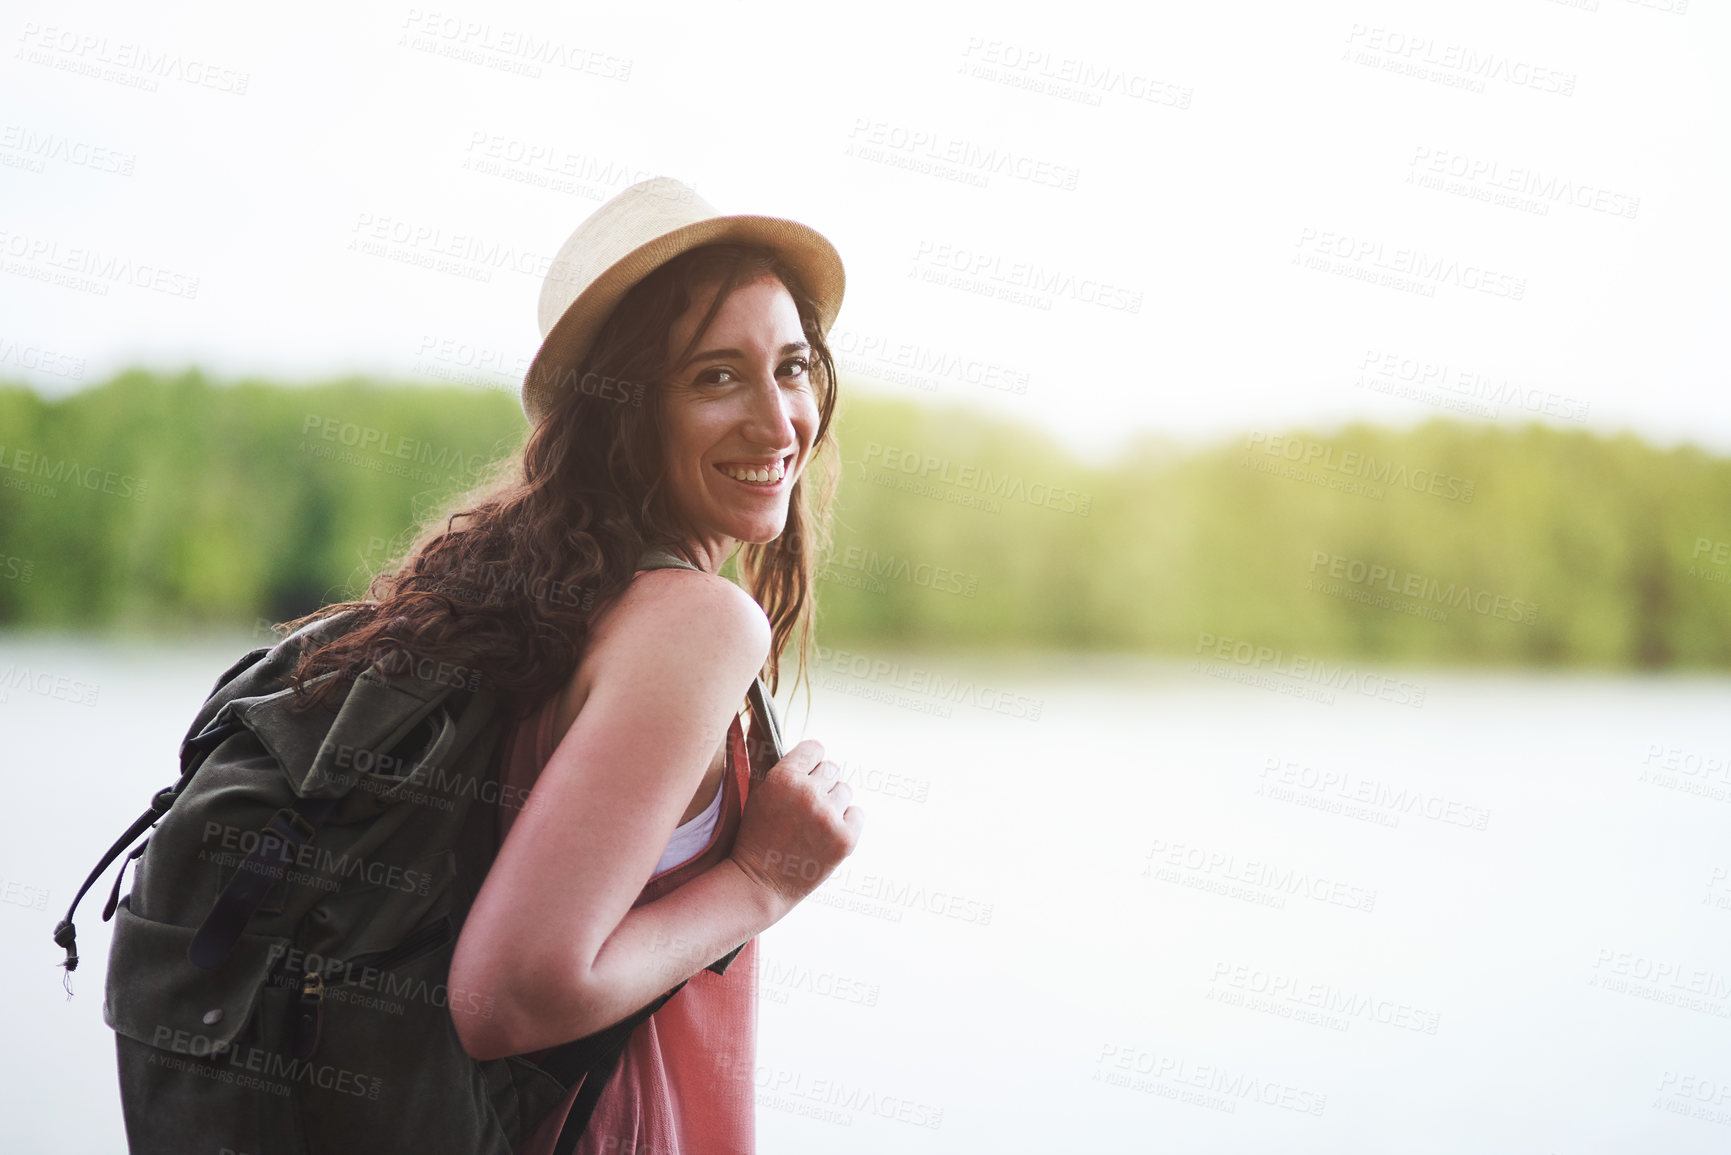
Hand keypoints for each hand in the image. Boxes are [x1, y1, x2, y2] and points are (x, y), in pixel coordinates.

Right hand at [728, 739, 863, 914]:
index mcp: (784, 778)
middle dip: (820, 784)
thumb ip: (768, 759)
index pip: (815, 748)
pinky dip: (846, 823)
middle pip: (832, 769)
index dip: (809, 763)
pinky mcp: (845, 839)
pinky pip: (857, 813)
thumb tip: (767, 721)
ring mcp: (829, 816)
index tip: (803, 777)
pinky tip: (825, 835)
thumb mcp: (755, 792)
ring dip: (833, 804)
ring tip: (813, 824)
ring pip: (845, 791)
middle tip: (804, 808)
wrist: (760, 884)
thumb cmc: (756, 836)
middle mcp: (808, 793)